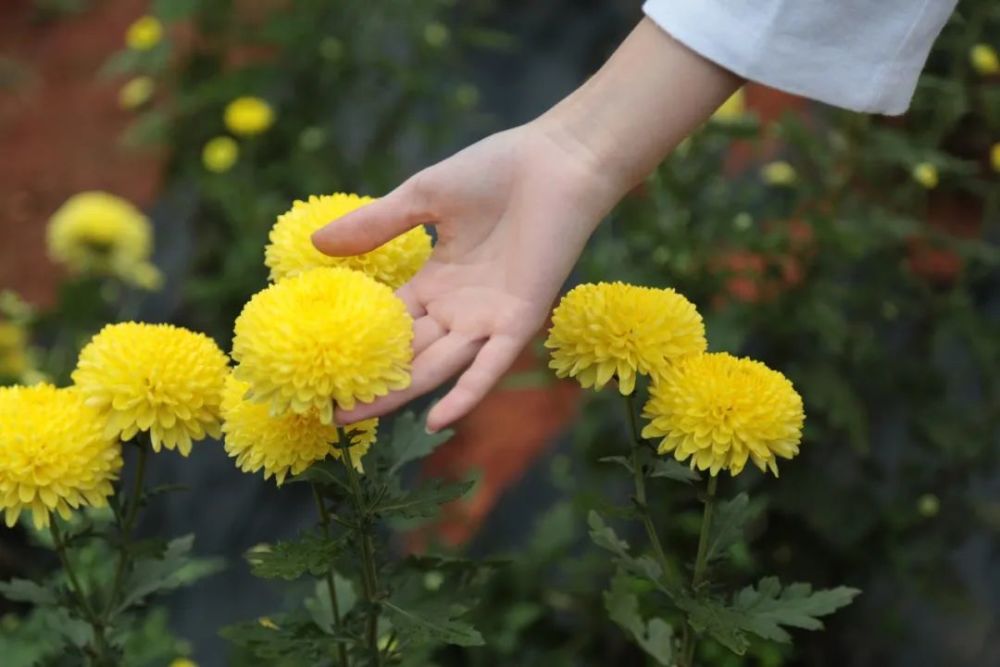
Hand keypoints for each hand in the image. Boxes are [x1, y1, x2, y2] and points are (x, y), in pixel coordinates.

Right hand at [312, 122, 620, 431]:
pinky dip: (466, 393)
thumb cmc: (495, 172)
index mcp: (437, 281)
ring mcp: (487, 319)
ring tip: (354, 417)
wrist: (557, 163)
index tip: (320, 366)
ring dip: (401, 393)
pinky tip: (435, 420)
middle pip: (408, 354)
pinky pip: (489, 366)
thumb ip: (377, 225)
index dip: (359, 343)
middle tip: (326, 408)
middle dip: (371, 381)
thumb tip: (316, 242)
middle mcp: (459, 309)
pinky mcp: (519, 322)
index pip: (390, 323)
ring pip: (438, 366)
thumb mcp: (425, 196)